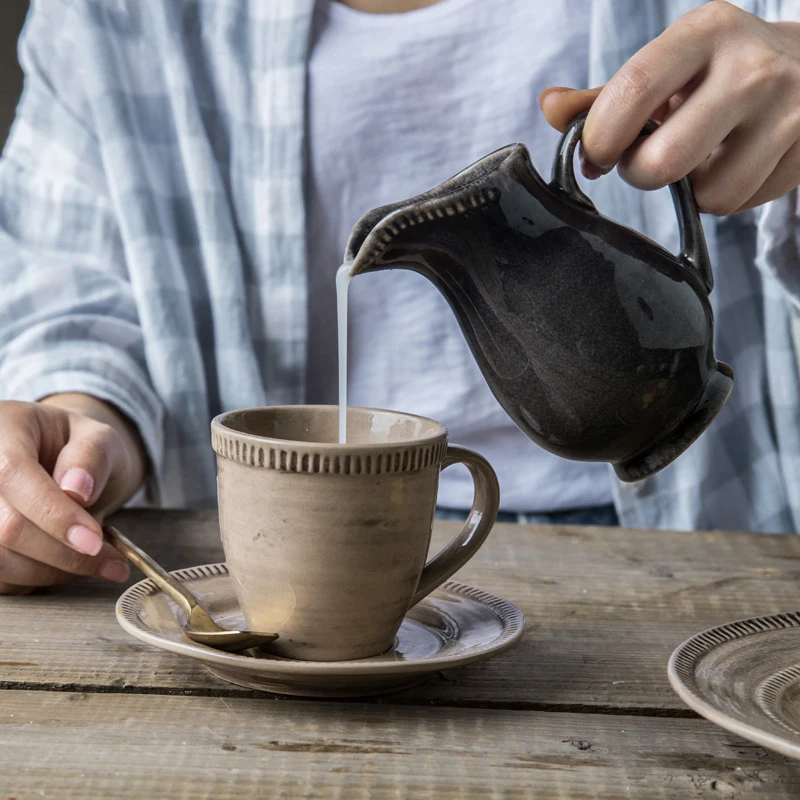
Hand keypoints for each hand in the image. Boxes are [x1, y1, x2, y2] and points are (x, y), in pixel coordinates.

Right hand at [0, 395, 146, 593]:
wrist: (62, 462)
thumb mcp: (100, 438)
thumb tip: (77, 489)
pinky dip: (38, 579)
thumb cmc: (80, 448)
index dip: (54, 514)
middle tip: (111, 560)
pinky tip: (67, 566)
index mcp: (4, 430)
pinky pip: (2, 577)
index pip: (14, 474)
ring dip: (54, 570)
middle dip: (65, 552)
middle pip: (8, 527)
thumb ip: (92, 455)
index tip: (94, 541)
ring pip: (2, 559)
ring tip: (96, 560)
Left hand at [540, 1, 799, 214]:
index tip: (597, 154)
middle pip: (662, 161)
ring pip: (708, 195)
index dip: (600, 138)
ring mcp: (786, 111)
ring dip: (689, 192)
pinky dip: (724, 196)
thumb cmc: (714, 73)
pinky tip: (731, 164)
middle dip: (639, 174)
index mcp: (704, 32)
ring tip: (698, 159)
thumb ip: (603, 97)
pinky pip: (739, 204)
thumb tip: (549, 107)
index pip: (632, 92)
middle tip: (646, 161)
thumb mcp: (664, 69)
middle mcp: (752, 66)